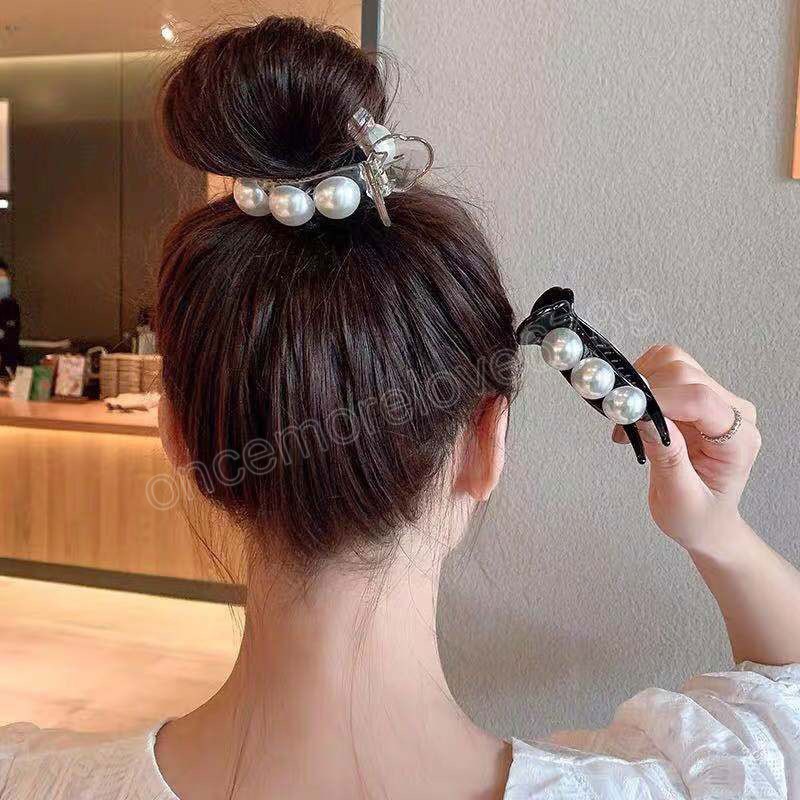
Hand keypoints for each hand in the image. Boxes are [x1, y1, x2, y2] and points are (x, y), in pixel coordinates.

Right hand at [611, 345, 760, 551]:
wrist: (704, 519)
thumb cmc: (698, 515)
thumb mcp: (680, 499)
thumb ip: (667, 457)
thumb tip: (646, 417)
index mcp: (739, 440)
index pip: (701, 399)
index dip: (660, 399)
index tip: (628, 411)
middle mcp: (732, 412)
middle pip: (685, 374)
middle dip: (646, 393)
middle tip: (623, 423)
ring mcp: (715, 399)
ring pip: (673, 362)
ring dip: (642, 385)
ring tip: (631, 421)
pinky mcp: (694, 394)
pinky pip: (664, 367)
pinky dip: (641, 382)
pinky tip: (638, 413)